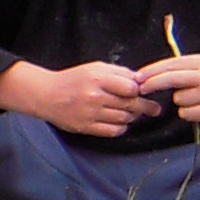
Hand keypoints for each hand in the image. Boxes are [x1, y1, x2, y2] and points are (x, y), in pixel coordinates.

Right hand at [10, 60, 154, 139]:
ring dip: (132, 116)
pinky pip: (114, 131)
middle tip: (154, 109)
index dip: (140, 90)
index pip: (131, 87)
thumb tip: (142, 81)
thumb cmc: (73, 79)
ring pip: (125, 119)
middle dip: (145, 107)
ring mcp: (90, 114)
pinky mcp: (86, 127)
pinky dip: (121, 127)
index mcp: (97, 78)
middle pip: (131, 104)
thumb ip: (119, 73)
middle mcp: (94, 96)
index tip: (143, 91)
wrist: (46, 95)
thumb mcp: (95, 68)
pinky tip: (119, 121)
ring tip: (132, 113)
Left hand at [137, 52, 199, 126]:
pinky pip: (185, 113)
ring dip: (179, 101)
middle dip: (152, 83)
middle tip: (140, 89)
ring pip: (178, 98)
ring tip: (195, 99)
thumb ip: (178, 69)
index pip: (172, 64)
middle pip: (171, 78)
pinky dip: (187, 112)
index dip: (152, 70)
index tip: (137, 76)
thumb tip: (145, 75)